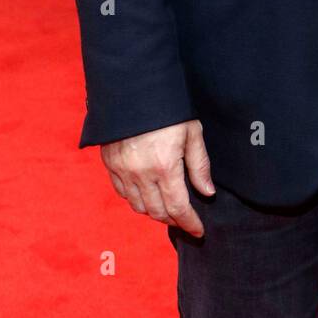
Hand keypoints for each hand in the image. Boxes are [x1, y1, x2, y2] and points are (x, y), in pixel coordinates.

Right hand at [101, 119, 213, 235]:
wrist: (133, 87)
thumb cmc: (168, 108)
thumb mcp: (192, 132)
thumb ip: (200, 165)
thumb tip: (207, 193)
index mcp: (164, 167)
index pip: (178, 208)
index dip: (189, 223)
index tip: (198, 230)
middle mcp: (140, 174)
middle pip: (157, 212)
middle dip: (173, 220)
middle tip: (185, 220)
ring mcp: (122, 170)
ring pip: (138, 206)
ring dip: (154, 212)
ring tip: (168, 208)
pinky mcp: (110, 163)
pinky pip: (122, 192)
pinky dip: (136, 199)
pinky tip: (146, 194)